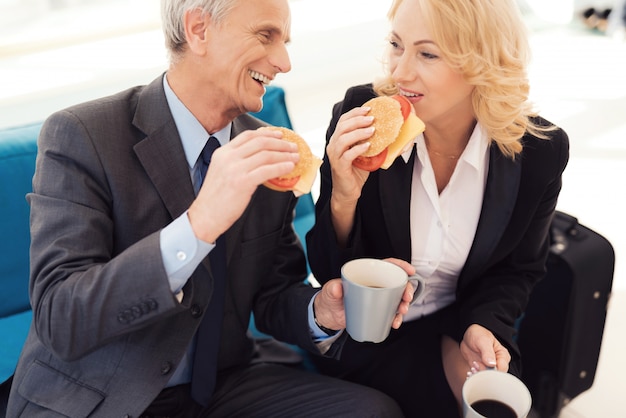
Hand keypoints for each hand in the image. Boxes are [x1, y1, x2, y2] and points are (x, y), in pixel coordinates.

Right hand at [188, 128, 298, 242]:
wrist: (205, 216)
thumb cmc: (216, 198)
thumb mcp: (222, 172)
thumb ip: (237, 162)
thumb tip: (261, 158)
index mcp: (223, 153)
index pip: (248, 135)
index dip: (267, 133)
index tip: (280, 135)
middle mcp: (228, 157)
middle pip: (260, 142)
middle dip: (280, 143)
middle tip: (293, 146)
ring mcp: (235, 169)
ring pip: (266, 155)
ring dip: (284, 155)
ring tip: (295, 157)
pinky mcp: (242, 182)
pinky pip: (267, 170)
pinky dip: (281, 167)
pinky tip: (289, 168)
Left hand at [312, 258, 415, 330]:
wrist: (328, 315)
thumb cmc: (329, 298)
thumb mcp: (329, 292)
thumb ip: (332, 289)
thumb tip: (336, 287)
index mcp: (365, 274)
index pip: (386, 265)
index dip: (400, 266)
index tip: (410, 271)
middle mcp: (374, 284)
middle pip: (396, 283)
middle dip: (406, 289)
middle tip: (407, 298)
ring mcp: (377, 297)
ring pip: (396, 298)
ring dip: (403, 305)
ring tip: (400, 313)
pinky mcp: (376, 310)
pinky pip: (391, 312)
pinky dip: (395, 317)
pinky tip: (394, 322)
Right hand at [326, 106, 374, 204]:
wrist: (348, 192)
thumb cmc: (355, 171)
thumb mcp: (364, 153)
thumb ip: (370, 141)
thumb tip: (387, 131)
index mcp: (338, 139)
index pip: (343, 121)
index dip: (355, 113)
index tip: (368, 109)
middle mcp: (333, 146)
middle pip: (342, 127)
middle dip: (358, 120)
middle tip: (372, 118)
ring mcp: (335, 156)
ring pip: (343, 139)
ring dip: (358, 133)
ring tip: (372, 130)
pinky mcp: (339, 167)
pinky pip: (347, 155)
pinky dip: (358, 149)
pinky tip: (368, 146)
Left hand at [461, 324, 510, 374]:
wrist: (469, 336)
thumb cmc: (478, 334)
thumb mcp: (483, 340)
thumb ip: (487, 352)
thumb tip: (492, 364)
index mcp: (503, 355)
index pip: (502, 369)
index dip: (491, 370)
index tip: (479, 364)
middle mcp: (498, 363)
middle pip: (495, 376)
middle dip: (483, 374)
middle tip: (474, 367)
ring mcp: (490, 367)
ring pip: (488, 378)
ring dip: (478, 376)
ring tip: (472, 368)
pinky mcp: (482, 370)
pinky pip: (480, 378)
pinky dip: (474, 377)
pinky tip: (469, 373)